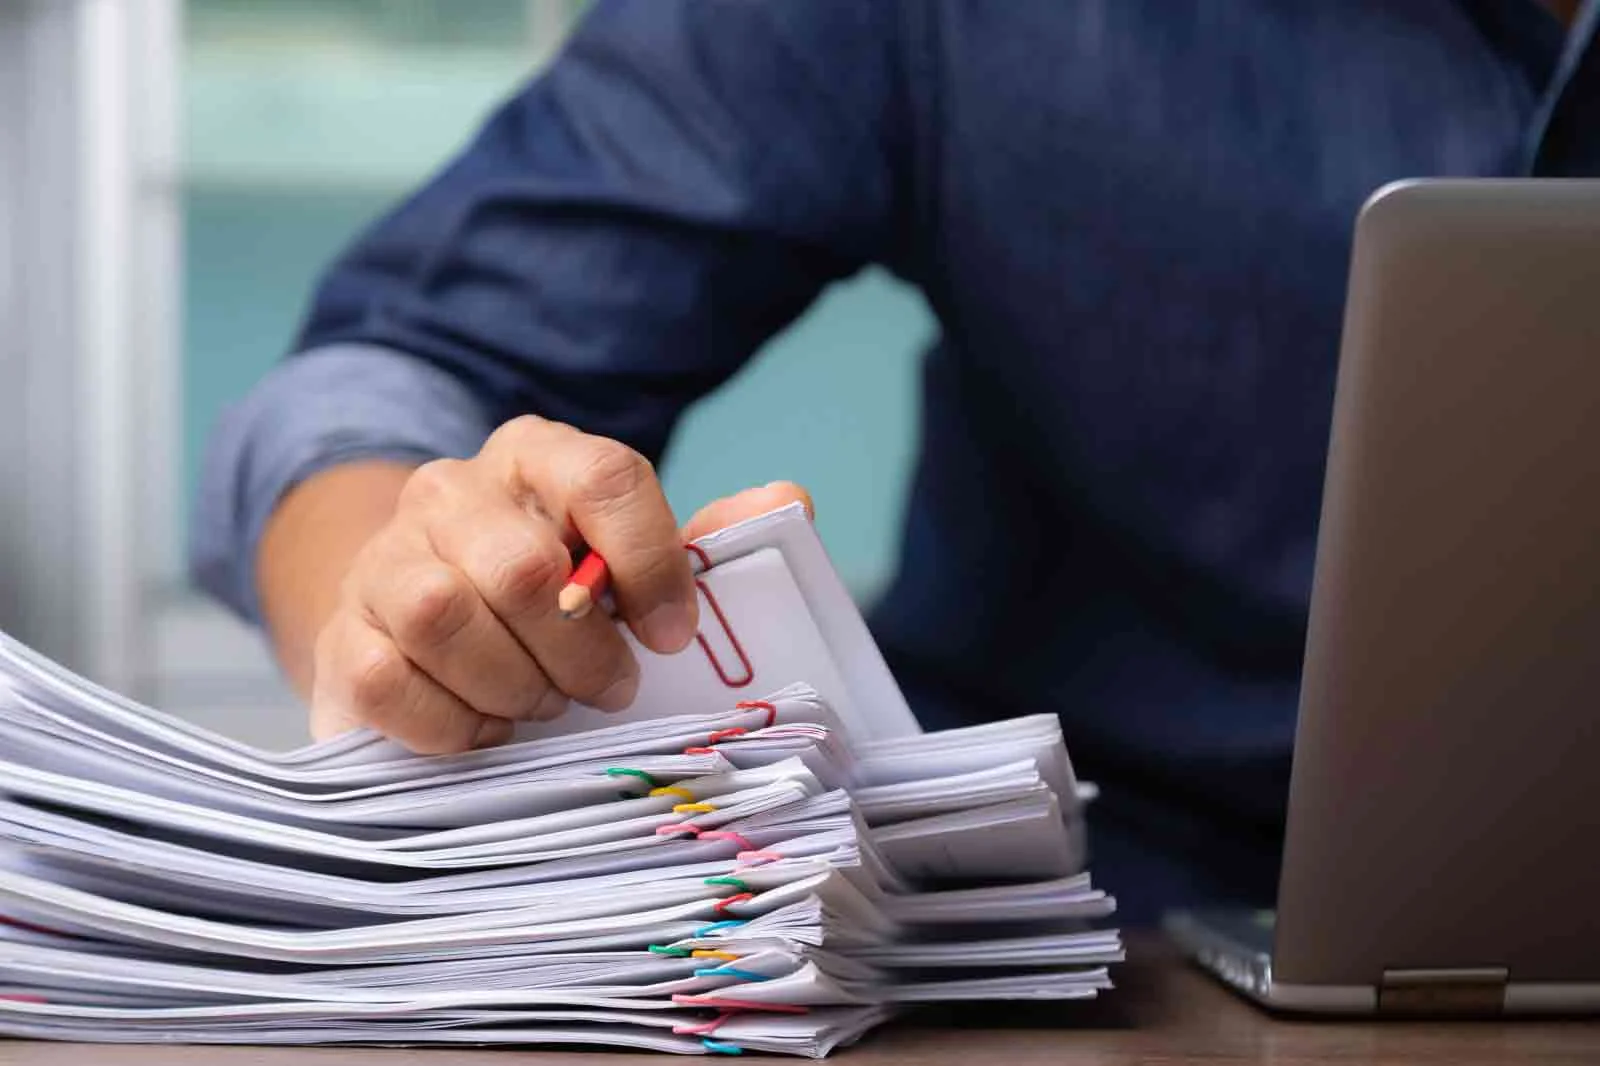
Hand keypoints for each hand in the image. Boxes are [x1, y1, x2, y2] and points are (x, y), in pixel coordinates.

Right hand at [303, 415, 810, 752]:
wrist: (425, 626)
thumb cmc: (555, 600)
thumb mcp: (632, 565)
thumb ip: (708, 541)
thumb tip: (790, 504)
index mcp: (537, 456)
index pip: (605, 477)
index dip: (652, 565)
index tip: (673, 639)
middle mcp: (451, 492)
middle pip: (524, 568)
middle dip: (581, 651)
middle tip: (606, 688)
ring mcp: (384, 561)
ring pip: (446, 617)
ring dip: (515, 686)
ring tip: (543, 705)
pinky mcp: (342, 636)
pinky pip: (390, 682)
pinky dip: (452, 724)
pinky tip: (485, 728)